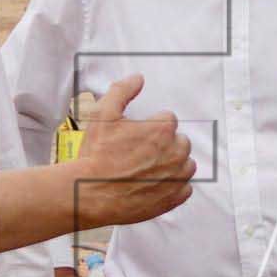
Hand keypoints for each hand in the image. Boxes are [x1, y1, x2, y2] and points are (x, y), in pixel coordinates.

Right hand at [70, 76, 190, 227]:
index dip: (152, 127)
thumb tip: (138, 79)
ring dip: (173, 165)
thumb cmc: (96, 155)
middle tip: (141, 153)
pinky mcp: (174, 197)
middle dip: (165, 144)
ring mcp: (177, 177)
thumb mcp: (103, 115)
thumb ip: (122, 91)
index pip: (168, 120)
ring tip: (149, 169)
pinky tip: (155, 185)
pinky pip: (185, 188)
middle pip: (180, 141)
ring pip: (186, 165)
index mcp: (162, 130)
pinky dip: (174, 186)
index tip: (138, 136)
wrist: (89, 192)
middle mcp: (176, 152)